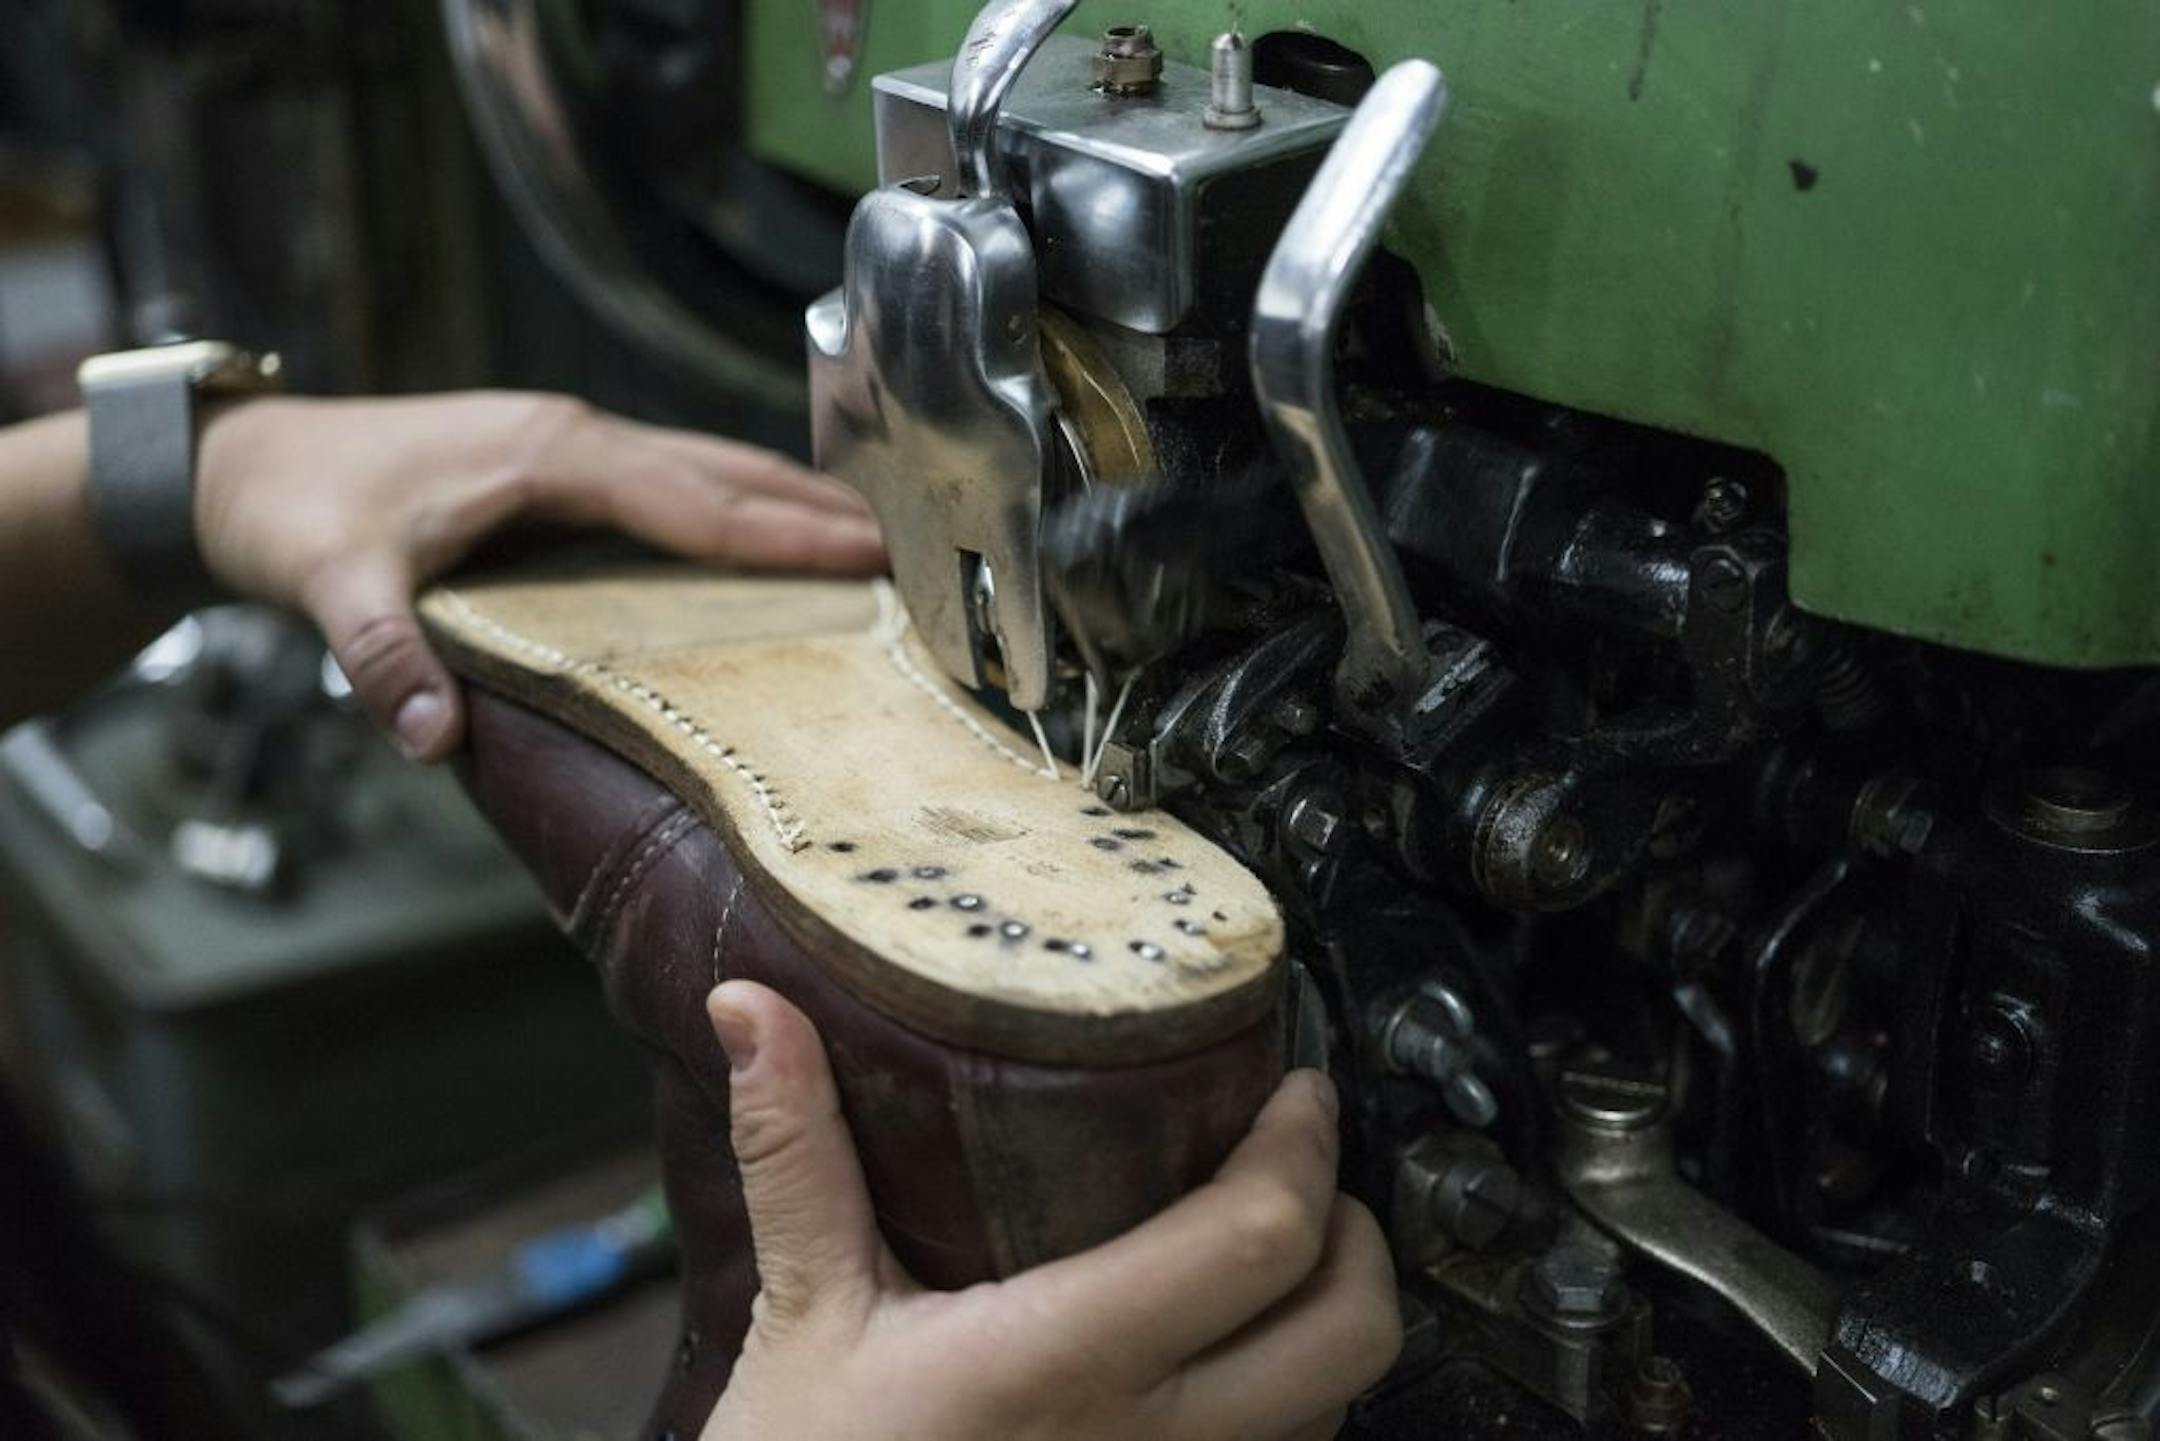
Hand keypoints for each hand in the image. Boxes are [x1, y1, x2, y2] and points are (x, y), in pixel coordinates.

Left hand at [193, 392, 884, 761]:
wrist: (240, 462)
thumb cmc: (295, 514)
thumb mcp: (331, 585)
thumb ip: (383, 658)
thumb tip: (435, 740)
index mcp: (549, 456)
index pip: (692, 497)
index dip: (779, 531)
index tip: (862, 554)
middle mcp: (571, 436)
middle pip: (720, 469)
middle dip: (811, 507)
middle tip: (901, 548)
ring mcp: (564, 440)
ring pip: (701, 462)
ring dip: (780, 497)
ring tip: (859, 534)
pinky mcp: (551, 457)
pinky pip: (670, 474)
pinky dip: (731, 497)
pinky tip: (754, 525)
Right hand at [700, 982, 1401, 1440]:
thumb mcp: (802, 1311)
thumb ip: (796, 1151)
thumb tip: (752, 1007)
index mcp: (1061, 1361)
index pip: (1256, 1242)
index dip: (1303, 1150)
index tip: (1295, 1092)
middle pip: (1351, 1332)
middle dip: (1354, 1233)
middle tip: (1303, 1170)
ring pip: (1336, 1409)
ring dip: (1322, 1321)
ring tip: (1263, 1253)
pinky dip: (1291, 1402)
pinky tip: (1226, 1358)